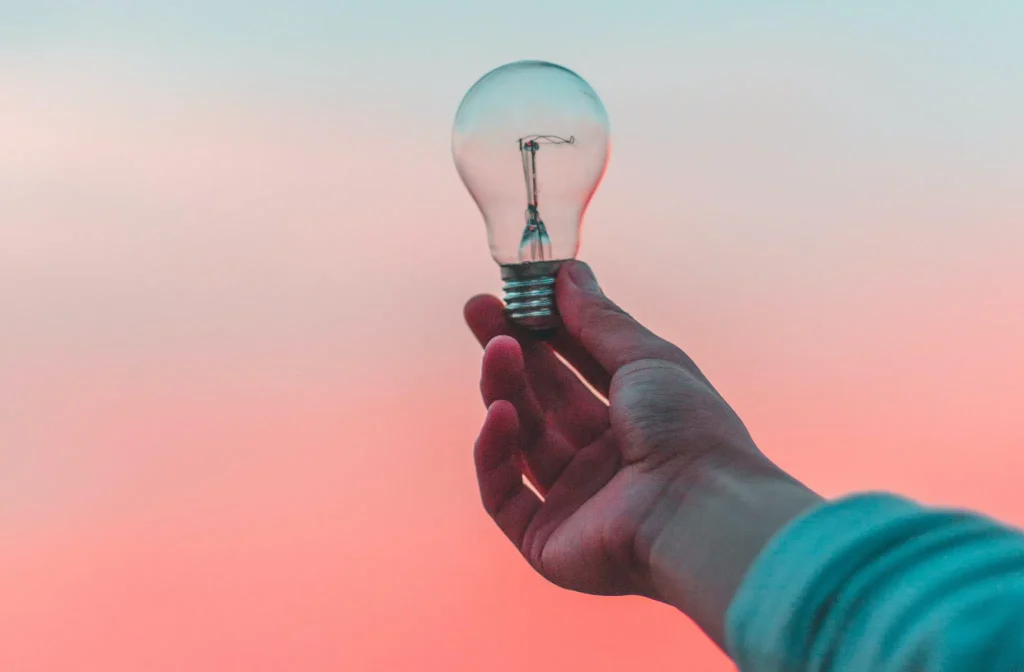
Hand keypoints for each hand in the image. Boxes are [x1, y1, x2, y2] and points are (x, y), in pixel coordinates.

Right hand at [466, 262, 810, 625]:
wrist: (700, 512)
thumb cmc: (688, 429)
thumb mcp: (646, 358)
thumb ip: (599, 319)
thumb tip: (568, 272)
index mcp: (635, 420)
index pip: (576, 367)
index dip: (543, 330)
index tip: (512, 293)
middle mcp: (604, 460)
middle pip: (542, 399)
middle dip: (509, 352)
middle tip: (477, 309)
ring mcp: (574, 501)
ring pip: (521, 439)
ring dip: (504, 390)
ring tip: (497, 349)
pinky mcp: (546, 540)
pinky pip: (504, 494)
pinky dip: (495, 453)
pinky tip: (499, 413)